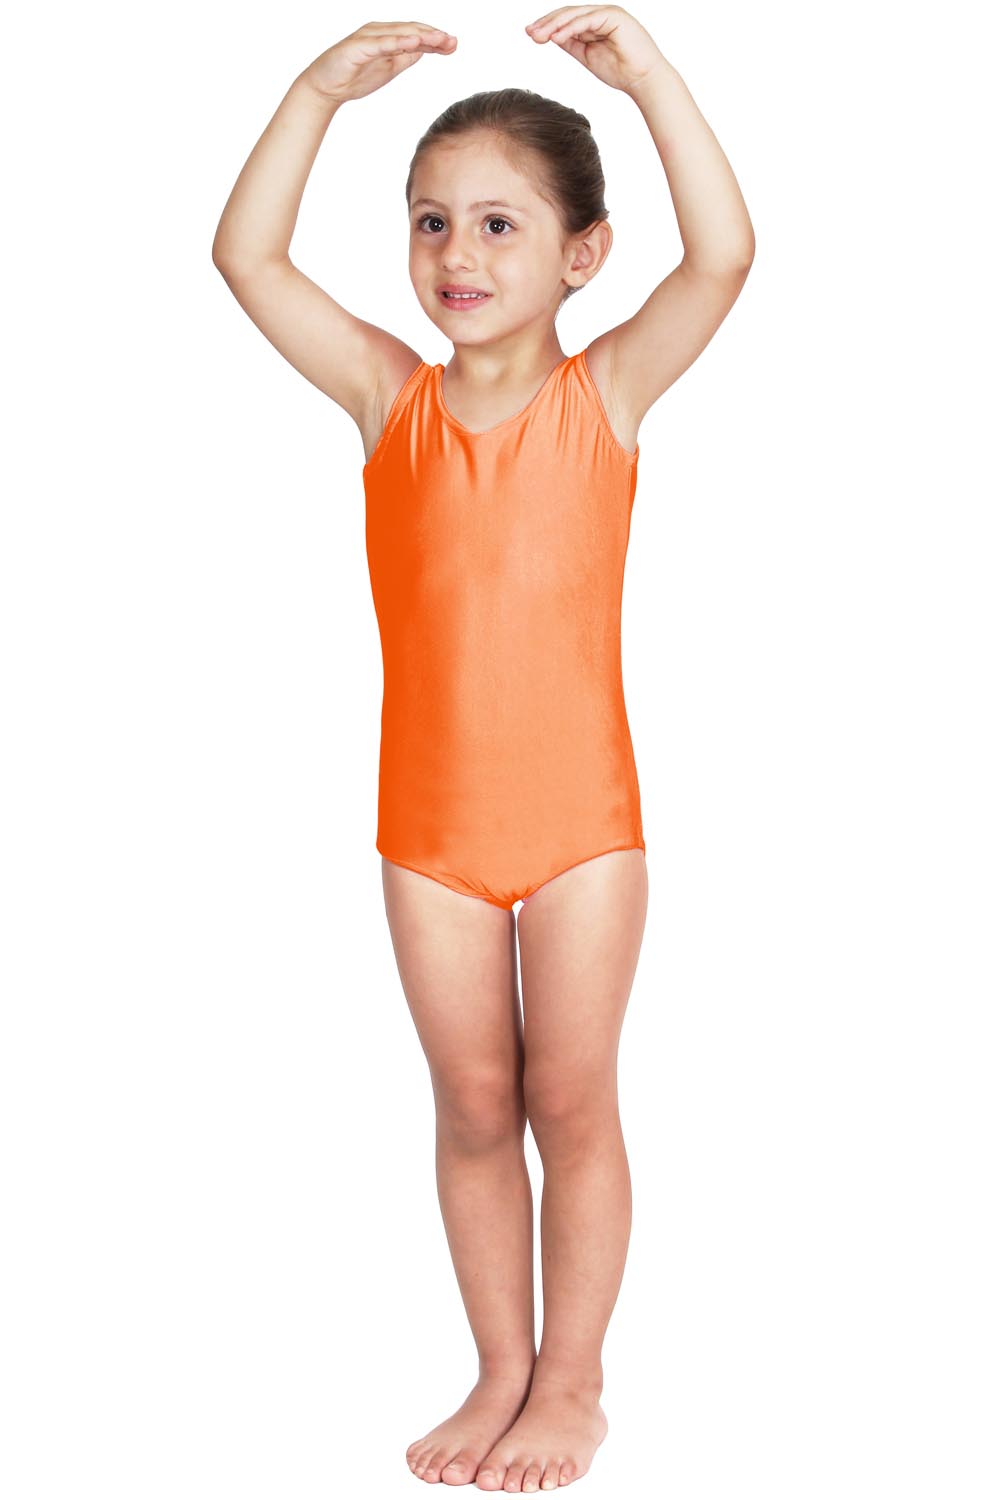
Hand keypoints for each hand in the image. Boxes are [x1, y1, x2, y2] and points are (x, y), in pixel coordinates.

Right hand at [301, 21, 456, 103]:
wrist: (326, 88)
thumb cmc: (355, 77)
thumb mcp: (388, 68)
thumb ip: (405, 57)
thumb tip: (423, 50)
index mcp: (387, 37)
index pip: (415, 34)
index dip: (434, 39)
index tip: (453, 45)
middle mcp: (379, 32)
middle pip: (411, 30)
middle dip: (433, 35)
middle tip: (452, 41)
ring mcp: (369, 37)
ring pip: (399, 33)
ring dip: (420, 35)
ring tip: (439, 38)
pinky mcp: (358, 47)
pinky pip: (381, 43)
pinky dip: (398, 41)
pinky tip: (413, 42)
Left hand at [525, 6, 666, 93]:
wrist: (643, 80)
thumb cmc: (621, 71)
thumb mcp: (588, 56)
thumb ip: (572, 44)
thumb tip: (553, 37)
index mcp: (594, 23)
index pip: (567, 20)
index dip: (548, 26)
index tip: (531, 35)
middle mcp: (600, 15)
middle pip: (568, 14)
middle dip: (547, 23)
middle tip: (529, 33)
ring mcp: (607, 13)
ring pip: (575, 14)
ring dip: (555, 24)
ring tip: (538, 35)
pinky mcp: (614, 16)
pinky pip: (587, 20)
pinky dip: (571, 28)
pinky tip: (556, 37)